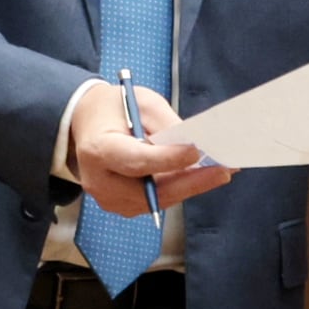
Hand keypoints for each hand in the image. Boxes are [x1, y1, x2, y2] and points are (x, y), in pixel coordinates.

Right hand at [67, 83, 230, 217]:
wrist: (86, 124)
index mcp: (98, 150)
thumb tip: (197, 145)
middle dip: (189, 181)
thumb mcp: (141, 103)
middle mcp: (100, 182)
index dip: (167, 159)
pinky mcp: (122, 206)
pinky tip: (201, 177)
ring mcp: (110, 199)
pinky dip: (180, 189)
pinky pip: (156, 201)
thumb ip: (167, 125)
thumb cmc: (113, 109)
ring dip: (189, 186)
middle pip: (150, 190)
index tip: (196, 151)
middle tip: (222, 171)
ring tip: (219, 172)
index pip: (136, 160)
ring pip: (158, 200)